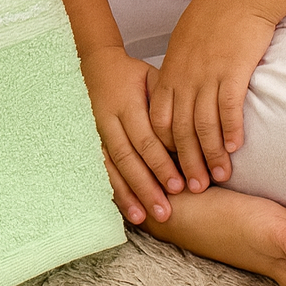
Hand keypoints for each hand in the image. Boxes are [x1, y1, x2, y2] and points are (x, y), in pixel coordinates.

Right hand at [79, 44, 184, 223]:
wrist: (96, 66)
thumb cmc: (133, 75)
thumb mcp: (153, 78)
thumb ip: (168, 104)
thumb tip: (192, 133)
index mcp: (127, 103)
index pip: (146, 139)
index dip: (161, 164)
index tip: (180, 186)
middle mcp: (110, 120)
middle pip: (129, 158)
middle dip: (147, 187)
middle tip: (166, 211)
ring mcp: (98, 133)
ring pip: (114, 168)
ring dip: (130, 195)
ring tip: (146, 218)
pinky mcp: (93, 142)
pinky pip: (104, 170)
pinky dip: (116, 191)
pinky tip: (128, 210)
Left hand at [148, 0, 276, 192]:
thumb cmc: (216, 15)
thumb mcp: (186, 42)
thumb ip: (180, 70)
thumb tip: (178, 92)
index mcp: (171, 71)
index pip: (158, 119)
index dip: (163, 147)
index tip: (171, 168)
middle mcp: (185, 76)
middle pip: (179, 130)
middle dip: (184, 162)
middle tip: (193, 189)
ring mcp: (208, 74)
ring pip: (204, 125)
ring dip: (210, 155)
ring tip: (218, 178)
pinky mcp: (233, 70)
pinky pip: (228, 108)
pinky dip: (230, 131)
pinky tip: (234, 149)